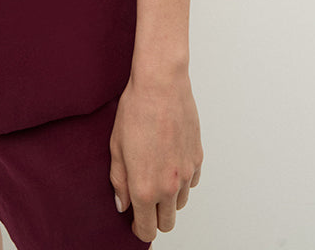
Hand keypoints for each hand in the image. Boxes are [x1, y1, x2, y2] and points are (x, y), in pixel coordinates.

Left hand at [109, 71, 202, 242]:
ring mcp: (186, 173)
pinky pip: (192, 182)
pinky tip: (169, 160)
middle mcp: (169, 186)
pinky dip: (182, 180)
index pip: (147, 230)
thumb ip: (119, 181)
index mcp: (144, 188)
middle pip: (167, 224)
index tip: (135, 222)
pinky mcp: (198, 158)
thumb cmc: (136, 110)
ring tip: (155, 173)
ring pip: (179, 203)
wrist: (161, 85)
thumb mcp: (116, 147)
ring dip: (168, 198)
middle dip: (154, 218)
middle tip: (144, 200)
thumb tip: (123, 204)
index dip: (139, 229)